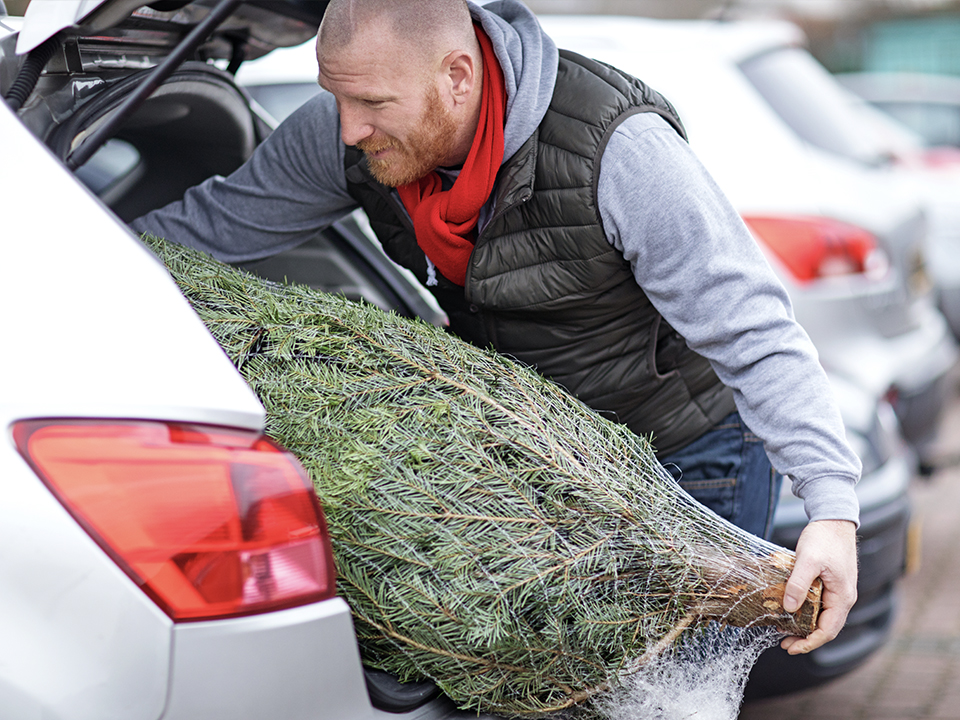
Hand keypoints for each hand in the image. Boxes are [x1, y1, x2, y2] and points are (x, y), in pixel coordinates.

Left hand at [780, 519, 857, 654]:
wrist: (833, 519)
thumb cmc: (823, 538)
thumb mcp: (807, 560)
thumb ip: (798, 584)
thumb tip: (790, 608)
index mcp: (842, 596)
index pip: (828, 630)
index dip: (810, 643)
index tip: (791, 648)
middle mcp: (844, 597)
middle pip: (826, 627)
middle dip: (806, 638)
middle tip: (784, 643)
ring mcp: (838, 591)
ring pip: (822, 617)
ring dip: (805, 626)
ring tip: (784, 629)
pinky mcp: (831, 583)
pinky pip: (820, 605)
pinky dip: (807, 612)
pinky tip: (792, 609)